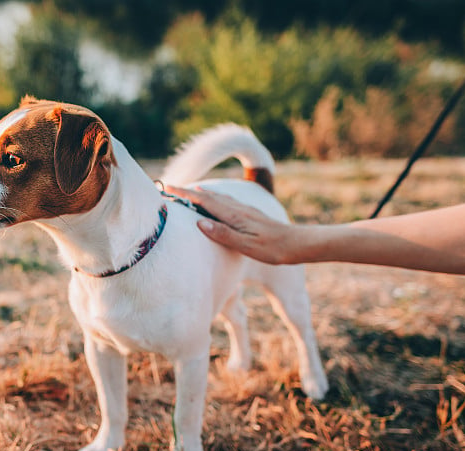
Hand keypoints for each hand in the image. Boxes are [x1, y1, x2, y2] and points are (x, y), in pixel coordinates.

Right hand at [165, 185, 299, 264]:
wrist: (297, 243)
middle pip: (208, 196)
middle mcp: (238, 209)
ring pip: (219, 198)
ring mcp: (245, 210)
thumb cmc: (272, 248)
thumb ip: (223, 233)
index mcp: (234, 216)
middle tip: (171, 188)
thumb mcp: (246, 245)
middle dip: (189, 192)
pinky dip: (215, 199)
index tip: (167, 188)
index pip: (204, 201)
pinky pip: (227, 202)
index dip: (185, 194)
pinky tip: (217, 201)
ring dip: (202, 193)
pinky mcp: (250, 214)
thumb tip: (199, 222)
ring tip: (191, 191)